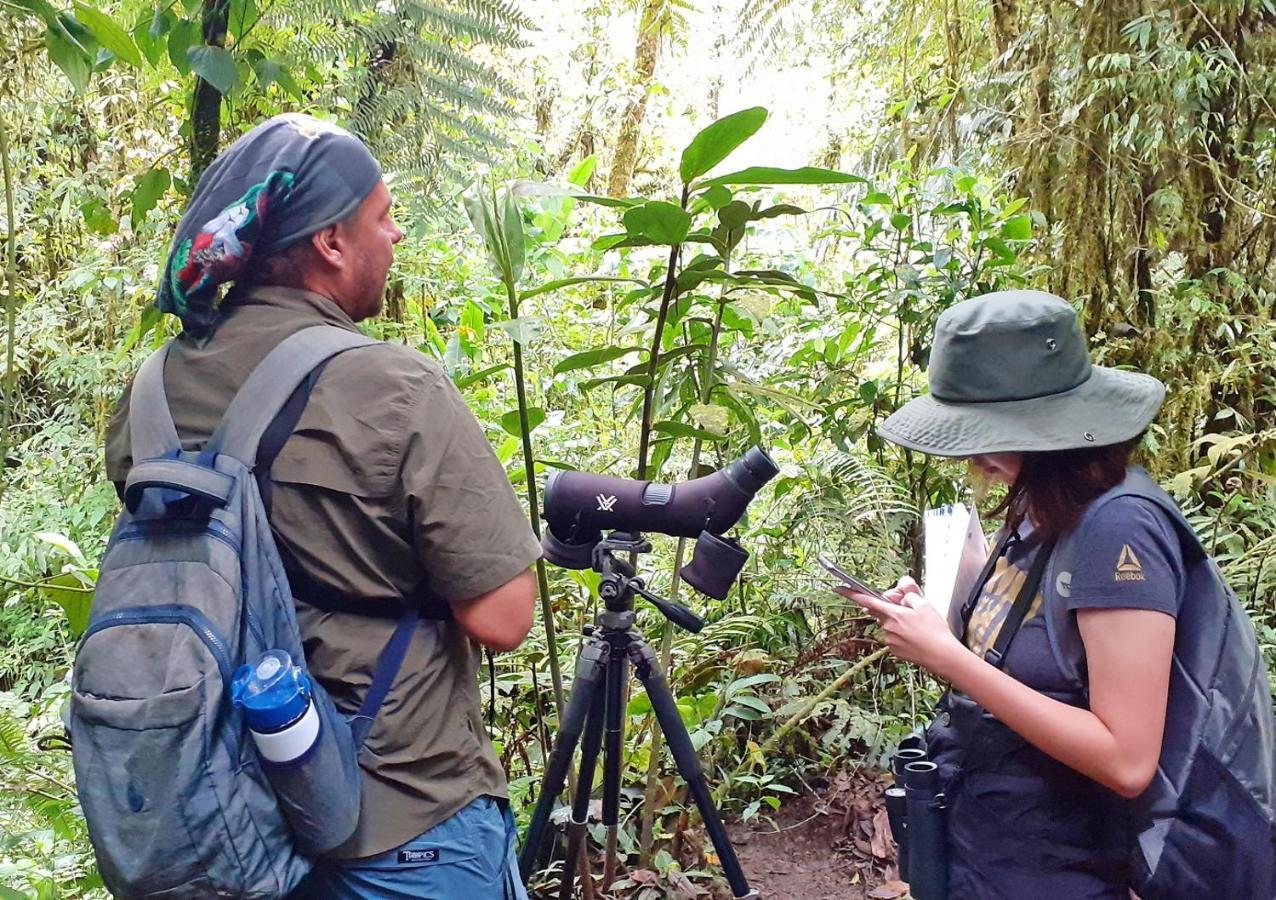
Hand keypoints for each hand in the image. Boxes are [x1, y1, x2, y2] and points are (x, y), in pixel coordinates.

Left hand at [835, 576, 967, 678]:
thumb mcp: (924, 604)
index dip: (851, 593)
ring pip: (889, 624)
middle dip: (891, 607)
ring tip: (919, 626)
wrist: (943, 656)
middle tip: (909, 607)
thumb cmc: (935, 631)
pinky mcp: (894, 650)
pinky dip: (902, 634)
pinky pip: (894, 636)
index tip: (838, 588)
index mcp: (893, 614)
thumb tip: (901, 593)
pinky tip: (917, 636)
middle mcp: (887, 627)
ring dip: (899, 622)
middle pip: (882, 611)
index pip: (868, 600)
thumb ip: (908, 594)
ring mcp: (889, 640)